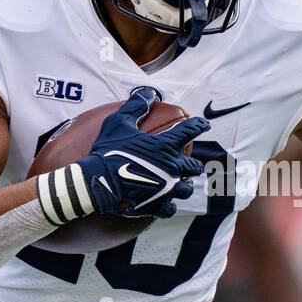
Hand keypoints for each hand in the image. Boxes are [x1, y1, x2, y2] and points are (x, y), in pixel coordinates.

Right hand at [77, 86, 208, 218]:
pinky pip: (171, 208)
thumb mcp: (119, 122)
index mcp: (165, 146)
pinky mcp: (157, 205)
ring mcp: (166, 189)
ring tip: (178, 183)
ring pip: (185, 189)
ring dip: (183, 185)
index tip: (204, 124)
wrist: (97, 182)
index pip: (190, 131)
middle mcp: (172, 167)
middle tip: (189, 163)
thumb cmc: (107, 151)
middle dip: (193, 164)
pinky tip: (166, 203)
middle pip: (194, 166)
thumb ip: (136, 106)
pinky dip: (169, 205)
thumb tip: (148, 93)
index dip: (199, 125)